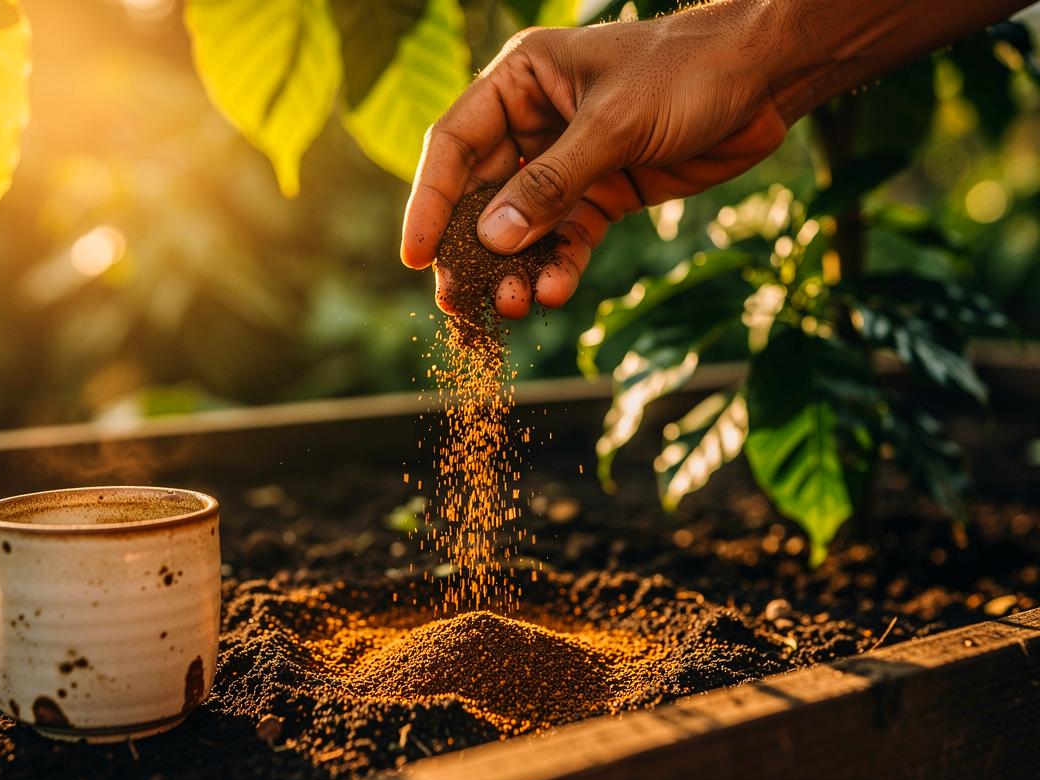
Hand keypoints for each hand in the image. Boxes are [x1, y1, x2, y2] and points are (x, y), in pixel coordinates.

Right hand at [401, 11, 787, 318]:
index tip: (415, 256)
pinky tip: (555, 292)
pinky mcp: (602, 194)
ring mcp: (567, 163)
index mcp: (519, 83)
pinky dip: (559, 267)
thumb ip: (552, 183)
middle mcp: (533, 123)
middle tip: (455, 302)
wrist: (764, 80)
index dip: (429, 202)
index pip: (454, 145)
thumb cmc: (686, 72)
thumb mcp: (614, 123)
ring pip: (522, 226)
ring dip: (513, 269)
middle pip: (481, 195)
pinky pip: (567, 238)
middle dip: (470, 250)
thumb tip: (492, 240)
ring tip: (510, 307)